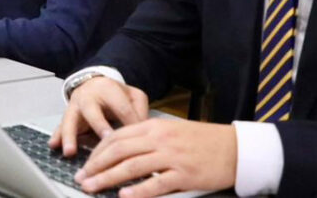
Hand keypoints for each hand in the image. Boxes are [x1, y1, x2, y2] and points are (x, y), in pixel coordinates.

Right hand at [49, 77, 149, 156]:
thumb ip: (140, 110)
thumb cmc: (117, 95)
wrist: (94, 84)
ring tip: (70, 152)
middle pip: (92, 111)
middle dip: (99, 126)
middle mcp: (89, 96)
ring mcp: (75, 106)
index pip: (121, 107)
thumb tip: (141, 131)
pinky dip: (57, 136)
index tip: (136, 138)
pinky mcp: (68, 116)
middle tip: (106, 139)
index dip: (129, 121)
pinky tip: (53, 145)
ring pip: (70, 120)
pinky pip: (60, 126)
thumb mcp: (134, 96)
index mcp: (108, 89)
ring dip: (69, 136)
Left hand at [74, 119, 236, 196]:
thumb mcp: (171, 131)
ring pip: (131, 167)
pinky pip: (156, 184)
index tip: (85, 163)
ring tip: (92, 187)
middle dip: (95, 166)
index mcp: (154, 126)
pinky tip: (124, 196)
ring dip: (108, 178)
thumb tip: (121, 150)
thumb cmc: (203, 141)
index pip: (117, 137)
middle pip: (118, 151)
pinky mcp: (184, 175)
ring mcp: (172, 157)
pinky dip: (138, 191)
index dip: (97, 151)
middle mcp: (160, 139)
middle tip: (82, 178)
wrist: (235, 148)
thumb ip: (146, 138)